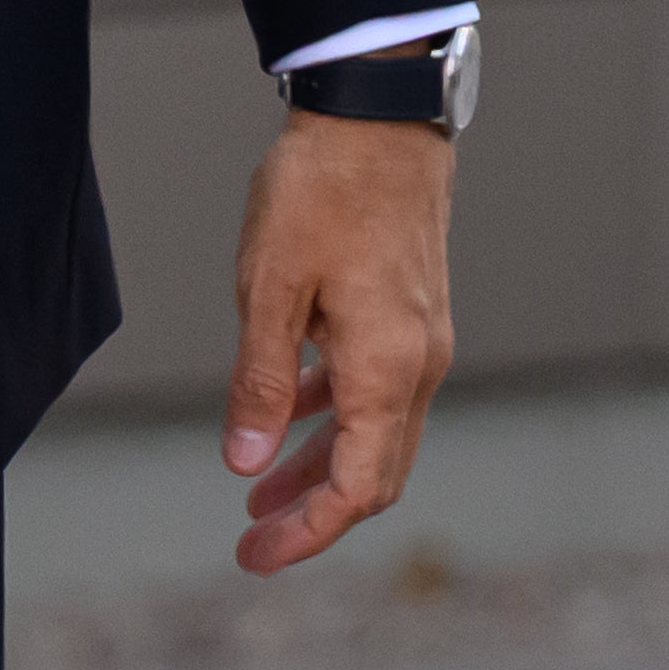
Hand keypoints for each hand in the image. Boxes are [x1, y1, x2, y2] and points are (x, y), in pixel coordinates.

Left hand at [222, 108, 456, 576]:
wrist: (379, 113)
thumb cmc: (321, 190)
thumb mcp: (271, 288)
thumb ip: (261, 382)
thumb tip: (246, 465)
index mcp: (387, 370)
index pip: (358, 489)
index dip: (308, 533)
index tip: (254, 556)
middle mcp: (418, 365)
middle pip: (375, 474)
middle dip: (314, 514)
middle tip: (251, 542)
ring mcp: (422, 338)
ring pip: (376, 432)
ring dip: (322, 467)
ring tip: (260, 490)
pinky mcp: (411, 312)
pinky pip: (377, 388)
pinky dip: (335, 414)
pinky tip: (290, 412)